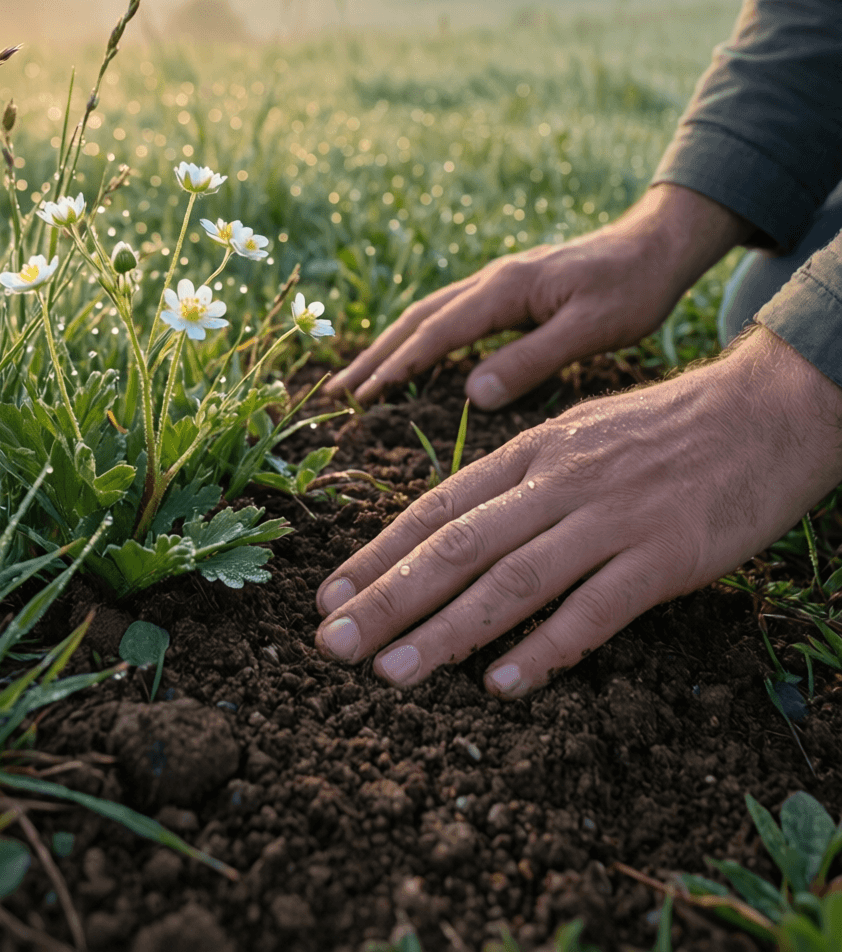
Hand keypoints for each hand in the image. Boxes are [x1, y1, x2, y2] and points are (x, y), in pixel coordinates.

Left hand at [314, 327, 841, 695]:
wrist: (766, 410)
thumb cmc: (670, 429)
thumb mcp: (581, 435)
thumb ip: (525, 480)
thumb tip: (466, 524)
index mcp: (533, 453)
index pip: (437, 507)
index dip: (378, 554)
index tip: (328, 596)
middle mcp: (558, 482)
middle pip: (455, 546)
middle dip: (385, 598)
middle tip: (329, 645)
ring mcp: (609, 518)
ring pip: (510, 581)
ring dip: (444, 631)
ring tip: (389, 672)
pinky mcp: (663, 556)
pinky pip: (593, 610)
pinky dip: (544, 650)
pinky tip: (501, 685)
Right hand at [325, 183, 747, 409]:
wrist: (657, 245)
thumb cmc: (632, 289)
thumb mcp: (590, 331)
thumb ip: (531, 361)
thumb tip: (471, 395)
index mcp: (505, 288)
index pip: (435, 334)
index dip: (395, 367)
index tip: (361, 398)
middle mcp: (492, 279)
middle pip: (418, 319)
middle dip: (374, 356)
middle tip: (335, 393)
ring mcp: (498, 280)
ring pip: (429, 314)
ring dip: (390, 345)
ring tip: (358, 379)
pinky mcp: (510, 288)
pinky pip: (450, 313)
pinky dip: (419, 335)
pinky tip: (413, 355)